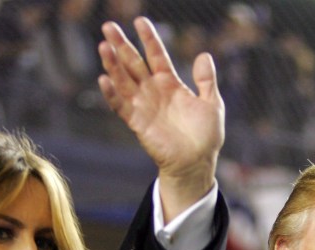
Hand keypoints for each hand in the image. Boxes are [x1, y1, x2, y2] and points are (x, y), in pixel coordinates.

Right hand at [98, 17, 224, 219]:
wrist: (197, 162)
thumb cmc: (205, 135)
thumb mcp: (211, 103)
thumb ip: (206, 80)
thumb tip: (204, 55)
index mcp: (171, 84)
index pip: (156, 56)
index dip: (149, 39)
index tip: (140, 21)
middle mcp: (154, 92)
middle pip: (134, 63)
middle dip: (122, 45)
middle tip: (109, 26)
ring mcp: (144, 106)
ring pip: (124, 81)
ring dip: (112, 65)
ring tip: (103, 46)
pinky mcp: (137, 122)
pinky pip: (121, 106)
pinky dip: (112, 94)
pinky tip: (104, 79)